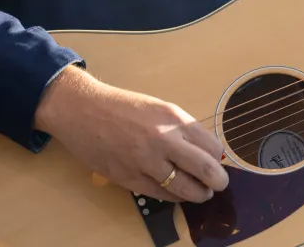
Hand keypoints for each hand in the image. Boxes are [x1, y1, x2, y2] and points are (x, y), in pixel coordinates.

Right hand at [33, 67, 228, 202]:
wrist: (84, 111)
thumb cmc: (122, 107)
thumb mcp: (158, 108)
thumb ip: (181, 128)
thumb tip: (204, 150)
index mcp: (174, 118)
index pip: (212, 146)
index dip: (218, 158)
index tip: (218, 162)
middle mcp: (163, 139)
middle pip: (206, 169)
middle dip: (218, 181)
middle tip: (219, 185)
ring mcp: (146, 161)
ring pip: (185, 188)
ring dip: (198, 194)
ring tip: (201, 193)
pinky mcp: (130, 179)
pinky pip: (162, 195)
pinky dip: (174, 197)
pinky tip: (177, 194)